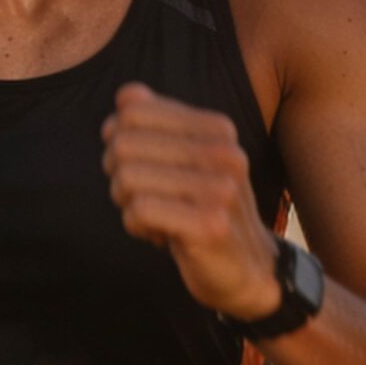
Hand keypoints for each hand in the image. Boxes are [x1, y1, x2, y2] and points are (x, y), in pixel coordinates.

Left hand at [101, 81, 280, 318]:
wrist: (249, 269)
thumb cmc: (206, 209)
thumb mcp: (188, 159)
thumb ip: (158, 123)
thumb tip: (125, 95)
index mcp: (217, 129)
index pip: (132, 109)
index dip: (116, 137)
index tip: (133, 162)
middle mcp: (224, 153)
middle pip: (123, 143)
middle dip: (117, 174)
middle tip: (138, 196)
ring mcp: (220, 189)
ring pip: (127, 177)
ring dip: (126, 203)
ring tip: (151, 217)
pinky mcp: (210, 225)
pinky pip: (139, 210)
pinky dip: (136, 226)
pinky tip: (158, 236)